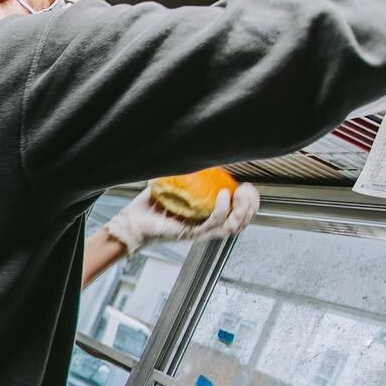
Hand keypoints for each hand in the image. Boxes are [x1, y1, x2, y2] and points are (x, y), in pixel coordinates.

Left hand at [105, 183, 259, 253]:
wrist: (133, 221)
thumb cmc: (150, 205)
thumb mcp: (173, 184)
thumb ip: (186, 174)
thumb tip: (194, 151)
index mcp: (206, 217)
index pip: (237, 214)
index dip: (250, 203)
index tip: (249, 187)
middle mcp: (206, 227)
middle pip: (241, 223)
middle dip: (252, 206)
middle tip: (249, 190)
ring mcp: (200, 232)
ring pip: (232, 226)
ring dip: (242, 209)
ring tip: (242, 193)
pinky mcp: (191, 234)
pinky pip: (213, 224)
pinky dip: (221, 210)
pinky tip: (222, 195)